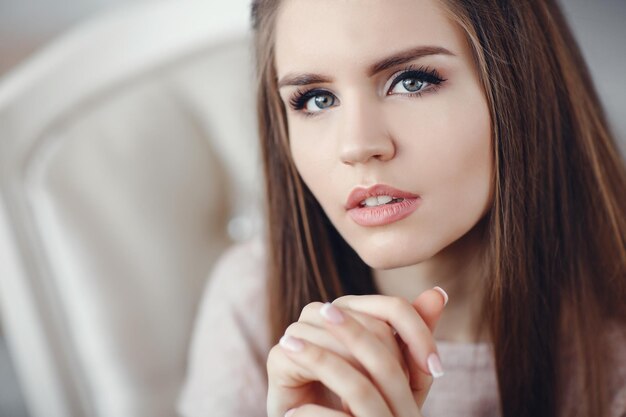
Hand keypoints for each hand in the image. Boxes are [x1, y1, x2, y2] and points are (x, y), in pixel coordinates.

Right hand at [266, 288, 446, 415]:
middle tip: (404, 401)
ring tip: (374, 409)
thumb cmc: (364, 405)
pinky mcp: (280, 356)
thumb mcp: (401, 375)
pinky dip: (340, 388)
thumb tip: (439, 292)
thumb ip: (416, 335)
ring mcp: (299, 330)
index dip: (418, 334)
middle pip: (373, 326)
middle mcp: (323, 311)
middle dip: (395, 366)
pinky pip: (320, 361)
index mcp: (352, 309)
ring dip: (369, 383)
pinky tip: (349, 413)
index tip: (436, 369)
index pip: (393, 307)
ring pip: (348, 344)